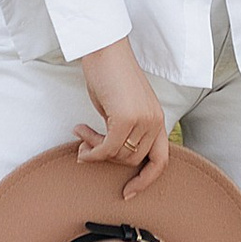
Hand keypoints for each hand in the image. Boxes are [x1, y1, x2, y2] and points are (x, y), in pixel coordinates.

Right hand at [76, 37, 170, 199]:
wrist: (105, 48)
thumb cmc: (111, 74)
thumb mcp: (123, 107)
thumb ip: (123, 130)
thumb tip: (105, 154)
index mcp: (158, 119)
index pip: (161, 161)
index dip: (146, 181)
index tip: (128, 192)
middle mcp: (155, 121)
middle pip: (131, 160)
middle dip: (106, 157)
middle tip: (85, 144)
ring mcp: (143, 120)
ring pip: (118, 155)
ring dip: (95, 149)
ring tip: (81, 133)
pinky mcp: (126, 118)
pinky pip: (107, 148)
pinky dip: (91, 148)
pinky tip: (79, 133)